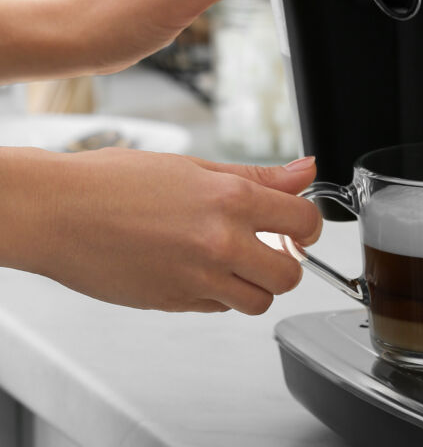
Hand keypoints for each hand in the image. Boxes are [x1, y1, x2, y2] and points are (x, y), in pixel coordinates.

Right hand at [3, 147, 322, 313]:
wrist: (59, 213)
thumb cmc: (116, 181)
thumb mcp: (196, 166)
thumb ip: (258, 176)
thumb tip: (306, 171)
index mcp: (232, 199)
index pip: (304, 221)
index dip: (309, 224)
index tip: (301, 223)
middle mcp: (220, 243)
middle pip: (289, 274)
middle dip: (288, 261)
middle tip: (271, 246)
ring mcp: (197, 279)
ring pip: (258, 301)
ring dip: (256, 284)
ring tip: (235, 260)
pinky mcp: (173, 303)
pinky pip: (218, 308)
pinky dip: (219, 294)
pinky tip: (198, 268)